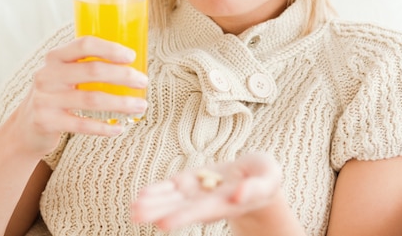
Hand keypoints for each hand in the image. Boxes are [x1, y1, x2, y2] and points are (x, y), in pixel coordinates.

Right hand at [9, 35, 147, 155]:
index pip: (84, 45)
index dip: (109, 48)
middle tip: (143, 81)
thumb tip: (130, 63)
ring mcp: (45, 99)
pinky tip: (119, 128)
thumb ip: (84, 65)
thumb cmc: (55, 96)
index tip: (131, 56)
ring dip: (121, 103)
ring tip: (140, 105)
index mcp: (55, 57)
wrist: (24, 127)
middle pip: (92, 71)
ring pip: (91, 99)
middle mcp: (47, 75)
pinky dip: (104, 127)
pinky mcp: (46, 122)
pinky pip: (82, 124)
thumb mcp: (62, 74)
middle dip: (123, 75)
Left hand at [131, 153, 282, 230]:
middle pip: (180, 208)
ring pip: (172, 199)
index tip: (163, 224)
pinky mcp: (192, 181)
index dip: (183, 217)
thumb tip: (238, 195)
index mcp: (225, 203)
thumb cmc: (266, 178)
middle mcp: (207, 202)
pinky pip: (172, 187)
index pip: (201, 212)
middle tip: (136, 215)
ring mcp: (198, 192)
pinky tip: (141, 194)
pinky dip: (157, 190)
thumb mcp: (269, 178)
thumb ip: (255, 188)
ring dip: (152, 202)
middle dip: (158, 211)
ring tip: (133, 208)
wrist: (257, 176)